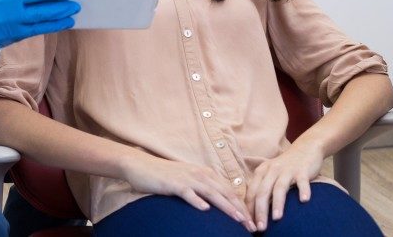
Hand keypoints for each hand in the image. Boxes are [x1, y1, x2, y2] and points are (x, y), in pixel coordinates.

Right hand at [0, 0, 78, 49]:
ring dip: (54, 24)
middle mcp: (5, 18)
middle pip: (41, 14)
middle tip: (76, 6)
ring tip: (68, 19)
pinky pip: (21, 36)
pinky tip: (46, 26)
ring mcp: (1, 34)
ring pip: (35, 29)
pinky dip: (36, 30)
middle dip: (61, 10)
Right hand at [122, 152, 255, 231]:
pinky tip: (205, 210)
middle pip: (224, 193)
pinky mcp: (173, 184)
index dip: (241, 206)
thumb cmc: (164, 177)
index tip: (251, 221)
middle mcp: (199, 174)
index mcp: (205, 173)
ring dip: (226, 207)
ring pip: (211, 193)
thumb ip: (202, 189)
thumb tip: (215, 205)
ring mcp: (187, 178)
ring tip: (238, 219)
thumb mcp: (188, 180)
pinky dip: (197, 201)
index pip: (228, 191)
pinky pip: (188, 193)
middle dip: (240, 210)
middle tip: (251, 226)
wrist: (141, 166)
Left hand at [245, 142, 323, 229]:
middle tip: (260, 228)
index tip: (248, 225)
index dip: (249, 210)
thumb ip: (262, 190)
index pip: (251, 193)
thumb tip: (253, 214)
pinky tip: (304, 200)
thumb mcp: (270, 175)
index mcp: (261, 172)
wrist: (305, 147)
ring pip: (280, 188)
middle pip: (263, 192)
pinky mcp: (302, 170)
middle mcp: (272, 170)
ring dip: (278, 204)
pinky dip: (303, 190)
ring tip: (277, 218)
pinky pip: (302, 181)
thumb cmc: (285, 167)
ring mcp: (287, 170)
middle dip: (260, 211)